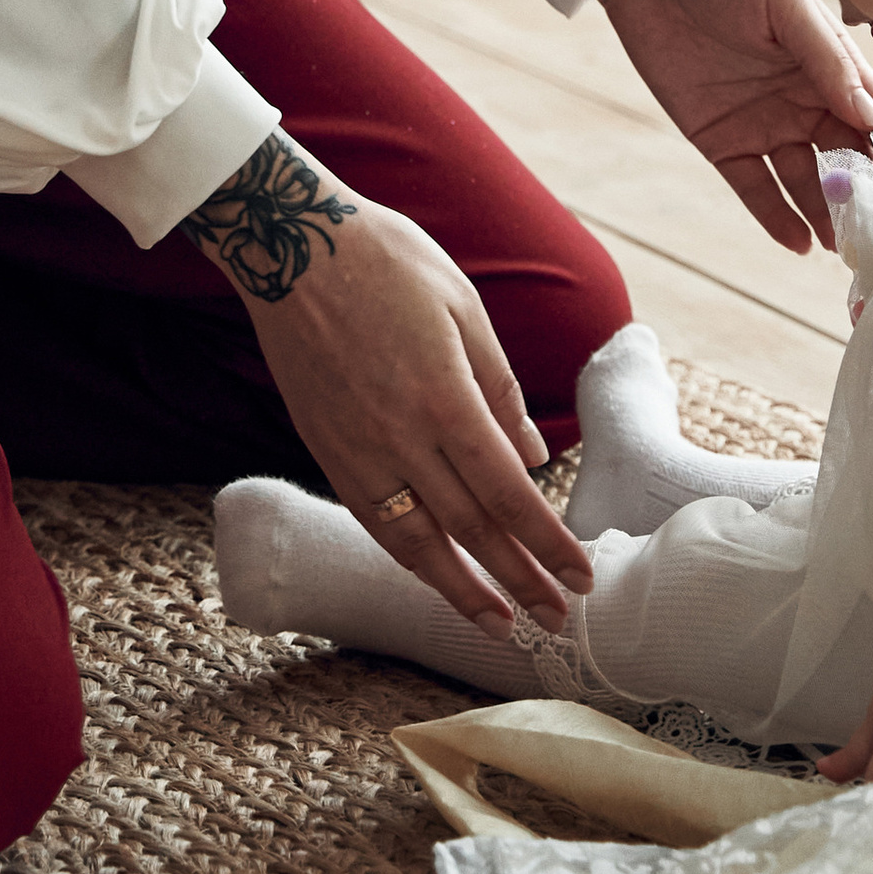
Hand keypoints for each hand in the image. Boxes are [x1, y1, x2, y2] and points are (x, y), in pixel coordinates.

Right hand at [188, 134, 591, 636]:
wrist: (292, 247)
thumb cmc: (388, 261)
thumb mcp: (463, 306)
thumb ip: (501, 387)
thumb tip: (533, 459)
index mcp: (445, 395)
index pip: (508, 492)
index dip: (546, 543)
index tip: (580, 578)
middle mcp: (402, 435)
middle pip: (471, 528)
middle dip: (519, 580)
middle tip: (558, 621)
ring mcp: (358, 449)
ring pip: (418, 541)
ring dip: (464, 590)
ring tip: (501, 626)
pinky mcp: (327, 450)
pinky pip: (374, 521)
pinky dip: (410, 558)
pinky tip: (435, 577)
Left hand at [593, 0, 872, 250]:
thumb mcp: (786, 7)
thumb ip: (829, 61)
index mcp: (830, 66)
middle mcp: (804, 101)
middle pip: (847, 158)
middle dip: (866, 196)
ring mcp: (765, 125)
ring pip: (806, 182)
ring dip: (825, 214)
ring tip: (841, 247)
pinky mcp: (723, 143)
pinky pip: (756, 188)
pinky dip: (777, 217)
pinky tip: (799, 243)